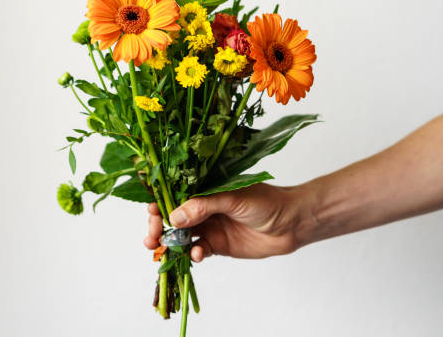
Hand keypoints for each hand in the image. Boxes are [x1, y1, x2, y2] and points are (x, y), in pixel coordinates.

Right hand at [143, 183, 315, 261]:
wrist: (291, 223)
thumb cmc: (266, 201)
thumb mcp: (232, 197)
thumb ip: (203, 206)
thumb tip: (174, 217)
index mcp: (204, 188)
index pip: (173, 194)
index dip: (158, 203)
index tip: (151, 212)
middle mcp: (203, 207)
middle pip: (171, 217)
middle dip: (158, 227)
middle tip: (152, 237)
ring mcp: (209, 226)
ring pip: (181, 237)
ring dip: (170, 244)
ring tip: (163, 250)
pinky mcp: (218, 245)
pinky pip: (197, 251)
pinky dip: (193, 254)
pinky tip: (198, 254)